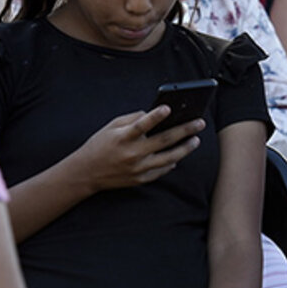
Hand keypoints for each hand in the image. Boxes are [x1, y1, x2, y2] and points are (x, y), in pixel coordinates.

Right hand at [75, 109, 204, 191]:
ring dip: (185, 148)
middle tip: (200, 123)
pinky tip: (179, 155)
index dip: (155, 116)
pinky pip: (161, 170)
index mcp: (123, 137)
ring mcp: (138, 168)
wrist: (86, 173)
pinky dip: (171, 163)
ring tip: (196, 140)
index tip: (169, 107)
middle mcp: (132, 153)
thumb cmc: (100, 145)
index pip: (142, 125)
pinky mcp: (140, 179)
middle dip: (185, 130)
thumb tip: (152, 114)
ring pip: (169, 158)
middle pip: (164, 141)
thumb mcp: (111, 127)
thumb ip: (132, 119)